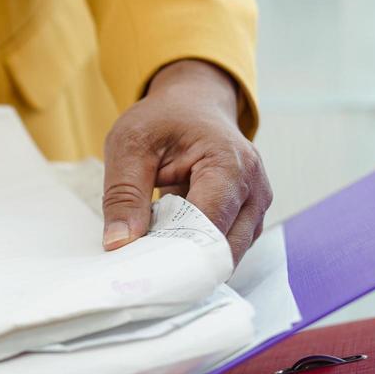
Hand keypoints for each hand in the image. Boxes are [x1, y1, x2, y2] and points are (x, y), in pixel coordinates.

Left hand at [101, 59, 271, 263]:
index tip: (138, 268)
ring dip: (189, 259)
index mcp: (230, 165)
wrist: (193, 104)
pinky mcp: (248, 217)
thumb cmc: (164, 119)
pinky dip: (195, 252)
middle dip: (181, 262)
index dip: (173, 252)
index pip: (206, 227)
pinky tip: (167, 245)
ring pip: (224, 254)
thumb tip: (118, 243)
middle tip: (139, 269)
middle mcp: (254, 189)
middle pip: (221, 248)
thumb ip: (123, 195)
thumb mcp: (129, 145)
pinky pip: (223, 247)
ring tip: (151, 253)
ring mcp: (256, 205)